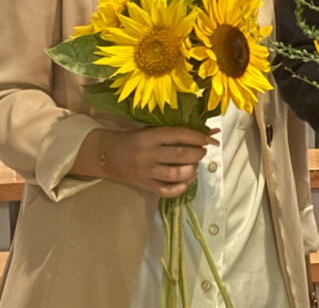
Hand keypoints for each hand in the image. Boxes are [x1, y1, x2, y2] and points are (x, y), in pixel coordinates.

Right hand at [75, 127, 218, 197]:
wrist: (108, 155)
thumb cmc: (135, 138)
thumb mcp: (152, 129)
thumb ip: (176, 132)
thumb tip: (208, 132)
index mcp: (151, 136)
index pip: (179, 135)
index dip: (198, 136)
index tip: (210, 139)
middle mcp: (149, 154)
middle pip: (180, 155)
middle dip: (198, 153)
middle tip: (202, 151)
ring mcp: (146, 172)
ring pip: (175, 174)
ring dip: (191, 170)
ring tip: (195, 165)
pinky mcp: (145, 185)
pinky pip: (166, 190)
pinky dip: (180, 187)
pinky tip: (186, 181)